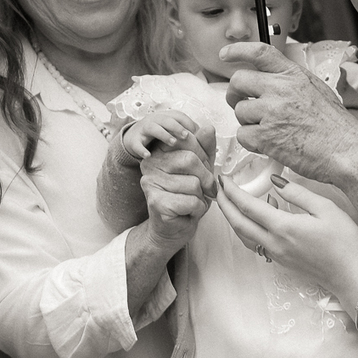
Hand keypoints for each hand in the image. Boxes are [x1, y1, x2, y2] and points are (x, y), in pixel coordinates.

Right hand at [120, 109, 204, 164]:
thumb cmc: (164, 140)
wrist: (137, 141)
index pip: (180, 116)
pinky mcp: (134, 141)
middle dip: (178, 127)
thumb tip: (210, 129)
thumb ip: (193, 136)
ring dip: (164, 134)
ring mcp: (144, 130)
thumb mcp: (178, 137)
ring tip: (173, 143)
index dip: (189, 124)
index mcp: (168, 118)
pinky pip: (136, 144)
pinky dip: (141, 149)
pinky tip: (148, 156)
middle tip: (188, 136)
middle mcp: (156, 120)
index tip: (199, 136)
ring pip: (153, 127)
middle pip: (167, 119)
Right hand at [140, 130, 215, 251]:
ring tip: (191, 203)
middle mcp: (150, 164)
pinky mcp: (156, 202)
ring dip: (201, 197)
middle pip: (191, 160)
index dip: (203, 157)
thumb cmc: (185, 198)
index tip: (202, 172)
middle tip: (201, 191)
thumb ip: (204, 148)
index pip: (188, 141)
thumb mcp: (200, 169)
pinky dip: (197, 210)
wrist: (171, 230)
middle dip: (204, 178)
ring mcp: (151, 183)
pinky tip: (187, 213)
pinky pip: (192, 201)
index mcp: (159, 152)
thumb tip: (207, 127)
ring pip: (194, 183)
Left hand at [216, 174, 357, 306]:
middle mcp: (273, 243)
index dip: (231, 191)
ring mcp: (275, 254)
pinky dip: (248, 228)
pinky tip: (258, 218)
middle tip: (218, 188)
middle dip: (224, 204)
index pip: (247, 206)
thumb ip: (297, 193)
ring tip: (230, 202)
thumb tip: (275, 182)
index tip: (223, 178)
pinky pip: (255, 243)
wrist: (350, 275)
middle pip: (238, 223)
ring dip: (233, 218)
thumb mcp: (325, 208)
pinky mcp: (280, 261)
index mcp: (283, 227)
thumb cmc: (343, 241)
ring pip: (243, 235)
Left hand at [220, 42, 357, 182]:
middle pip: (238, 81)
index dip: (238, 51)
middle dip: (234, 93)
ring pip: (239, 111)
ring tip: (268, 130)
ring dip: (248, 122)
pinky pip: (243, 135)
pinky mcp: (266, 136)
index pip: (259, 52)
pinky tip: (269, 144)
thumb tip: (271, 80)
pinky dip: (252, 142)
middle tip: (241, 103)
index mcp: (293, 75)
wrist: (346, 149)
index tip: (226, 54)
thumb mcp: (316, 89)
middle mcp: (280, 89)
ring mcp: (272, 112)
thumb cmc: (335, 125)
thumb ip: (291, 82)